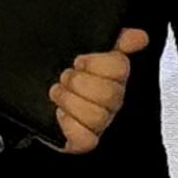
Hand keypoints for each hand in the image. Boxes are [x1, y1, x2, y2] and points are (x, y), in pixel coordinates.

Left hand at [48, 27, 150, 152]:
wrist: (38, 97)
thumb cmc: (68, 73)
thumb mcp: (87, 48)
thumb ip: (115, 38)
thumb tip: (139, 36)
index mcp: (115, 76)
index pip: (120, 68)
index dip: (96, 63)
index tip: (79, 61)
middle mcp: (112, 101)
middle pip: (110, 94)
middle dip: (79, 82)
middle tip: (65, 77)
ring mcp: (100, 122)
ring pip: (97, 117)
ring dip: (70, 101)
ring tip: (57, 92)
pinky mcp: (84, 140)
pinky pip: (86, 140)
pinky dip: (70, 125)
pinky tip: (60, 114)